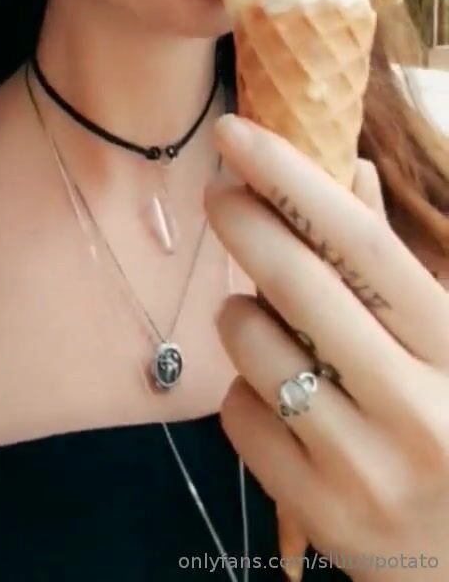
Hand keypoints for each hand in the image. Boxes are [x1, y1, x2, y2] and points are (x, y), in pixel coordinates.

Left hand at [204, 114, 448, 581]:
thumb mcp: (445, 341)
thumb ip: (395, 263)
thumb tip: (349, 173)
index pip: (362, 243)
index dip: (291, 178)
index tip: (234, 134)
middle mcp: (413, 408)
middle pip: (298, 286)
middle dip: (244, 221)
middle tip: (219, 192)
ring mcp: (362, 467)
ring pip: (254, 348)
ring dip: (241, 313)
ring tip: (264, 320)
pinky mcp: (315, 511)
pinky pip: (238, 415)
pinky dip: (241, 387)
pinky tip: (274, 391)